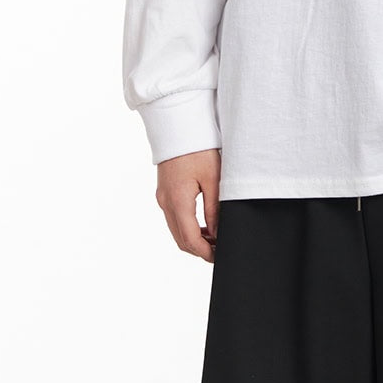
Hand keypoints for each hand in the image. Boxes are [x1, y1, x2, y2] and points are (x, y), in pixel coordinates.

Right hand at [155, 148, 220, 262]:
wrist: (179, 125)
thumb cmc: (198, 148)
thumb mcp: (213, 178)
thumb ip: (214, 209)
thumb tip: (216, 233)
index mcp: (178, 200)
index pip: (189, 239)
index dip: (205, 252)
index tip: (219, 257)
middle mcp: (165, 202)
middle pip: (180, 239)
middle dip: (199, 249)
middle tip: (219, 251)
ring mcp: (162, 198)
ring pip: (176, 230)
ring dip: (193, 238)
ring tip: (215, 238)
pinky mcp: (164, 192)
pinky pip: (174, 218)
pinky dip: (187, 227)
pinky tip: (203, 225)